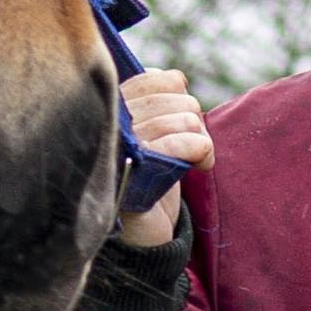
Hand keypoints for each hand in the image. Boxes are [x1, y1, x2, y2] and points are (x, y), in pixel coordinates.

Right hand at [115, 66, 211, 245]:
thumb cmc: (148, 178)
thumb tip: (176, 77)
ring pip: (185, 117)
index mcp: (107, 109)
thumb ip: (157, 100)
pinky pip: (185, 143)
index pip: (151, 79)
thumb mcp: (151, 132)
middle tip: (190, 144)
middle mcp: (108, 123)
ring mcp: (121, 147)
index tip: (178, 115)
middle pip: (173, 97)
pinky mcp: (139, 173)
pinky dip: (203, 150)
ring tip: (194, 158)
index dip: (174, 92)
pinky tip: (201, 165)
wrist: (141, 233)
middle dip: (192, 119)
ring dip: (200, 138)